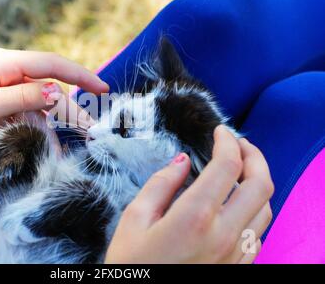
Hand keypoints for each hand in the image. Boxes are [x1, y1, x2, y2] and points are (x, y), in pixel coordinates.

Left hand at [0, 48, 107, 196]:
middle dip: (71, 108)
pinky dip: (37, 131)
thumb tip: (59, 93)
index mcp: (4, 64)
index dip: (80, 76)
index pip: (51, 65)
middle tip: (92, 130)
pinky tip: (46, 146)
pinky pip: (25, 118)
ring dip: (54, 125)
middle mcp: (7, 75)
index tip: (102, 89)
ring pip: (39, 107)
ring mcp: (3, 93)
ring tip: (70, 144)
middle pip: (49, 89)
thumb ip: (22, 97)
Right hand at [105, 125, 273, 263]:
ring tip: (238, 172)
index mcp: (195, 217)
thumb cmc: (132, 265)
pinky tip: (235, 204)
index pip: (228, 166)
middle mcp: (224, 235)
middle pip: (261, 183)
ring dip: (257, 182)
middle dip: (254, 154)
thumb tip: (181, 161)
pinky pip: (258, 232)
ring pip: (266, 208)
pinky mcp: (237, 267)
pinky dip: (254, 208)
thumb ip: (160, 185)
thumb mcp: (134, 220)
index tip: (219, 131)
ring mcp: (235, 254)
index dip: (227, 141)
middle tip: (238, 143)